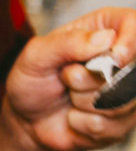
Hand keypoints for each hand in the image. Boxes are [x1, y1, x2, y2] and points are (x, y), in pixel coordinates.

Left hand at [0, 7, 135, 150]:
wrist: (26, 118)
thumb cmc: (33, 80)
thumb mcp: (37, 55)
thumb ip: (67, 43)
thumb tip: (106, 38)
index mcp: (104, 29)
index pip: (135, 25)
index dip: (130, 42)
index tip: (115, 57)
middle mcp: (123, 59)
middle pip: (128, 70)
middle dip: (88, 79)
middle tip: (66, 76)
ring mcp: (128, 91)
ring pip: (120, 101)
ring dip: (82, 102)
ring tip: (69, 94)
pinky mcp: (124, 120)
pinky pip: (110, 125)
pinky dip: (81, 122)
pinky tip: (74, 115)